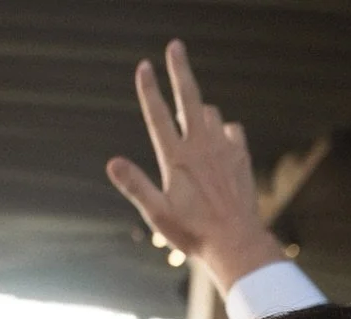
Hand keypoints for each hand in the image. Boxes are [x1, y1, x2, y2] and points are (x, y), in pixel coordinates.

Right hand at [105, 40, 282, 294]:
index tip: (143, 66)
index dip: (149, 90)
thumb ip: (135, 185)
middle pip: (189, 96)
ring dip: (199, 111)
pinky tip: (218, 140)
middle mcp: (200, 146)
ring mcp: (223, 148)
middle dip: (180, 70)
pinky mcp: (239, 156)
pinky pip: (230, 130)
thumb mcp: (157, 213)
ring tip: (192, 119)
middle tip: (175, 47)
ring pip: (210, 113)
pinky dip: (222, 130)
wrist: (235, 240)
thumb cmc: (192, 232)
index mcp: (176, 158)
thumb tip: (111, 162)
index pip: (158, 116)